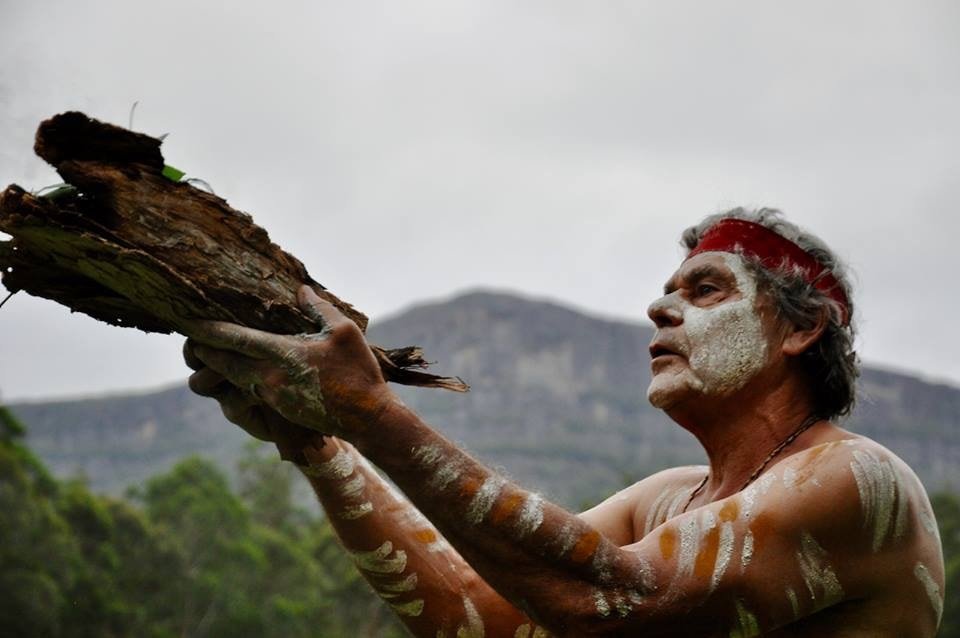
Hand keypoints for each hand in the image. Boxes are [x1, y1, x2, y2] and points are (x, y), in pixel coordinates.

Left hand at [185, 285, 391, 439]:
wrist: (367, 419)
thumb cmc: (358, 372)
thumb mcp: (344, 331)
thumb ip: (319, 309)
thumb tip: (300, 290)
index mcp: (283, 355)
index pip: (235, 340)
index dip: (209, 330)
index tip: (188, 321)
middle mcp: (269, 378)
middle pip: (223, 363)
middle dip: (203, 351)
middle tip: (189, 338)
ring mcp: (272, 396)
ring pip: (233, 379)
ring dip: (218, 367)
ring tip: (207, 353)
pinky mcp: (279, 409)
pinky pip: (248, 390)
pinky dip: (236, 378)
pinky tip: (237, 370)